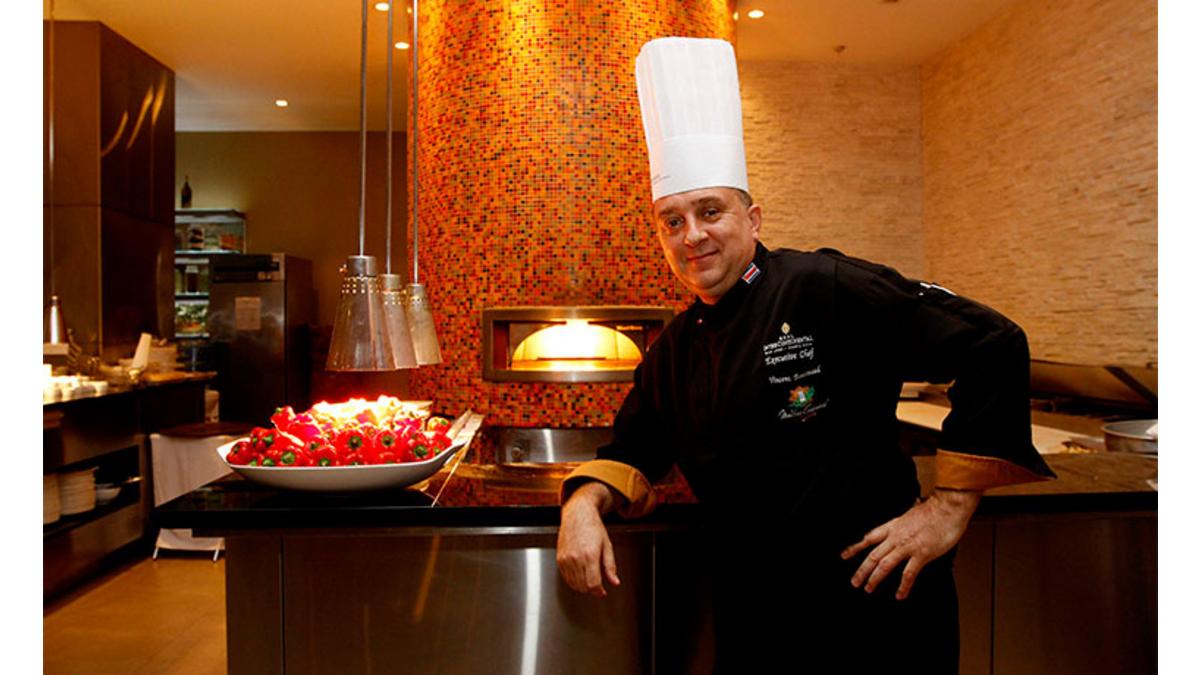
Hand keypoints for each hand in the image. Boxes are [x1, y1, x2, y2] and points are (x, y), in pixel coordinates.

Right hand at [556, 482, 620, 597]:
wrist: (578, 514)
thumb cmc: (593, 527)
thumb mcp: (607, 546)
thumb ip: (610, 566)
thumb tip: (614, 582)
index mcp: (590, 555)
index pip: (593, 584)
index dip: (598, 592)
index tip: (602, 592)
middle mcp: (576, 558)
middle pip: (583, 586)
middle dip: (592, 589)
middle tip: (597, 585)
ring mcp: (566, 559)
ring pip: (574, 584)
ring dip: (582, 586)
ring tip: (589, 579)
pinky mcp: (559, 559)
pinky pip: (566, 577)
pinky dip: (573, 580)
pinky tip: (580, 574)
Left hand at [840, 488, 980, 599]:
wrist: (947, 507)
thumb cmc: (934, 510)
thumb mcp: (910, 514)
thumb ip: (902, 522)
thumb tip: (900, 524)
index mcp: (893, 526)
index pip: (869, 538)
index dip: (855, 548)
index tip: (844, 556)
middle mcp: (896, 537)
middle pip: (873, 555)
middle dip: (862, 570)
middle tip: (854, 582)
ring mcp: (908, 546)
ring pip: (885, 565)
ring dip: (875, 578)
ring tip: (868, 588)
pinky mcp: (921, 554)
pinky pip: (908, 573)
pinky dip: (903, 586)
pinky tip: (900, 595)